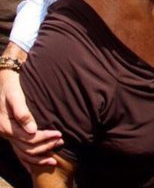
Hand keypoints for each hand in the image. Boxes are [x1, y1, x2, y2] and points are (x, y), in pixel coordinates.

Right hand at [0, 48, 61, 166]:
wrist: (4, 81)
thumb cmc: (11, 86)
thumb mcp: (15, 96)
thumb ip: (22, 113)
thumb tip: (32, 130)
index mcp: (6, 126)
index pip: (28, 138)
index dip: (44, 138)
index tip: (59, 134)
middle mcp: (6, 133)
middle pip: (27, 147)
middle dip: (45, 146)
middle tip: (61, 141)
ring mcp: (8, 135)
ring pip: (23, 153)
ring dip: (39, 155)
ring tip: (55, 153)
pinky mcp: (12, 133)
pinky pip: (20, 152)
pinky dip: (31, 158)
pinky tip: (42, 159)